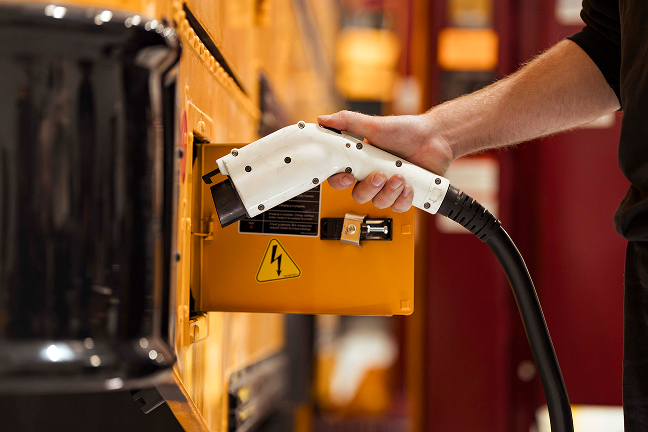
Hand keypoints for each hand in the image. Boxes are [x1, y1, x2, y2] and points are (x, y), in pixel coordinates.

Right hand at [318, 110, 453, 211]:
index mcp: (360, 162)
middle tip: (380, 175)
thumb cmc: (405, 130)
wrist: (435, 137)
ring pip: (379, 203)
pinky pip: (398, 207)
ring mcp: (388, 187)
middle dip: (369, 189)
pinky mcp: (404, 195)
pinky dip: (403, 198)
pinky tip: (409, 185)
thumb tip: (324, 119)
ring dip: (389, 192)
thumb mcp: (374, 125)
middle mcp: (372, 177)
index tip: (347, 176)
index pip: (340, 178)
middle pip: (359, 196)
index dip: (339, 182)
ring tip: (400, 176)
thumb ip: (348, 122)